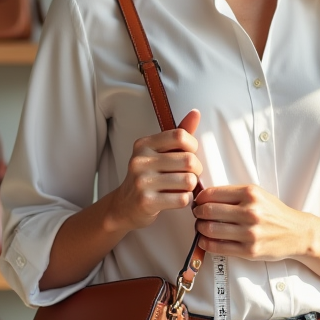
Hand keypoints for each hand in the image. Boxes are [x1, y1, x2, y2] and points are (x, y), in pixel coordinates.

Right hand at [106, 110, 203, 232]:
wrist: (124, 206)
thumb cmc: (147, 176)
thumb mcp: (158, 152)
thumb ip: (178, 135)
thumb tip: (195, 113)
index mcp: (144, 144)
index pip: (180, 136)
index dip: (193, 147)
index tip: (189, 155)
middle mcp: (140, 160)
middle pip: (189, 160)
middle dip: (196, 170)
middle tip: (188, 175)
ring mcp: (142, 181)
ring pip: (188, 181)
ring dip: (190, 187)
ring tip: (181, 187)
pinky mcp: (147, 201)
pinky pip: (182, 199)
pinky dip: (185, 200)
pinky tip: (175, 199)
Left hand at [192, 184, 308, 260]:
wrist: (297, 233)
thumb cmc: (274, 212)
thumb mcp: (257, 194)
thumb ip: (233, 194)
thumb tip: (204, 197)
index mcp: (250, 193)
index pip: (213, 194)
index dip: (200, 199)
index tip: (198, 202)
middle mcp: (250, 212)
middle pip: (208, 211)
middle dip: (198, 213)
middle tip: (197, 215)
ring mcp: (250, 232)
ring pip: (211, 229)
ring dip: (200, 228)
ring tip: (201, 227)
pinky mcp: (250, 250)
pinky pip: (219, 247)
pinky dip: (206, 244)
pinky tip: (205, 240)